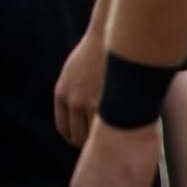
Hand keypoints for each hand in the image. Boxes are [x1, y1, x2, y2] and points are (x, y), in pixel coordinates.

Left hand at [54, 28, 106, 146]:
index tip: (87, 142)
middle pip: (77, 138)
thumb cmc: (96, 55)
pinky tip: (125, 138)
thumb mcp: (75, 73)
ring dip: (105, 144)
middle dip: (90, 145)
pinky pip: (110, 131)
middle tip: (105, 148)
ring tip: (116, 147)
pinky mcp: (110, 104)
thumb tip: (82, 118)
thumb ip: (74, 94)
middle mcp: (72, 101)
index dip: (76, 138)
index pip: (65, 129)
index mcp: (62, 94)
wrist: (111, 38)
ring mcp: (91, 104)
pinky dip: (116, 137)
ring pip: (95, 138)